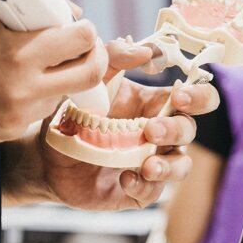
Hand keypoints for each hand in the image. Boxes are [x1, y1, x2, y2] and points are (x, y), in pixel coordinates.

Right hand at [0, 0, 107, 140]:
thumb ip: (33, 8)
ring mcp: (18, 113)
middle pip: (91, 74)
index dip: (86, 30)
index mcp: (18, 52)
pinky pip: (43, 110)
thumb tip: (73, 13)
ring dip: (65, 77)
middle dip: (93, 57)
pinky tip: (18, 83)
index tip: (81, 27)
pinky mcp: (11, 130)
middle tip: (84, 48)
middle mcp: (22, 87)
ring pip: (68, 93)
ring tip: (41, 64)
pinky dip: (41, 94)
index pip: (82, 39)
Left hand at [7, 38, 219, 209]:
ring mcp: (151, 162)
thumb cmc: (72, 115)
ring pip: (181, 165)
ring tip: (146, 166)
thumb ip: (113, 57)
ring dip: (168, 165)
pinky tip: (124, 179)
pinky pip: (153, 192)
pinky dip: (143, 186)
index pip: (195, 97)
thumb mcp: (89, 82)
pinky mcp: (138, 189)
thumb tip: (144, 49)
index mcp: (154, 104)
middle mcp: (160, 134)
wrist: (45, 157)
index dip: (198, 96)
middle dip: (177, 129)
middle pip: (189, 130)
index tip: (179, 97)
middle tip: (151, 131)